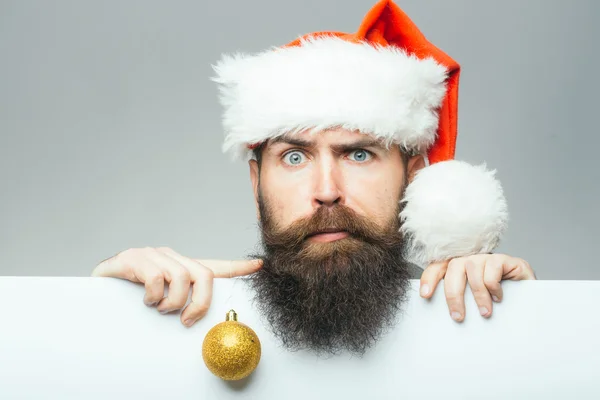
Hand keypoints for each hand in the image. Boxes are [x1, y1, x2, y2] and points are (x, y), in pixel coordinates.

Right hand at [91, 247, 262, 326]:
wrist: (97, 288)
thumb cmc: (132, 296)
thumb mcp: (162, 300)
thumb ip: (182, 304)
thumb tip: (199, 321)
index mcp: (180, 267)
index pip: (214, 266)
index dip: (237, 267)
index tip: (259, 266)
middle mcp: (170, 257)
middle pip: (202, 274)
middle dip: (200, 302)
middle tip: (187, 320)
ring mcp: (152, 256)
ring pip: (180, 277)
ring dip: (173, 302)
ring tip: (160, 309)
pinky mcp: (133, 259)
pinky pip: (155, 277)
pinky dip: (153, 295)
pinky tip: (144, 300)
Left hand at [418, 253, 535, 321]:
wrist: (529, 296)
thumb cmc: (497, 300)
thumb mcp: (474, 300)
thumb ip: (461, 299)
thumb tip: (447, 314)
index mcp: (459, 267)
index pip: (439, 267)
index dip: (429, 278)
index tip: (425, 295)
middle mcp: (471, 258)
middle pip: (454, 268)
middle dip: (453, 294)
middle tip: (458, 316)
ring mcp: (487, 257)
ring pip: (472, 269)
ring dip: (478, 295)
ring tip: (484, 313)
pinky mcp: (505, 259)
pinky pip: (492, 270)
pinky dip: (493, 287)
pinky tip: (499, 298)